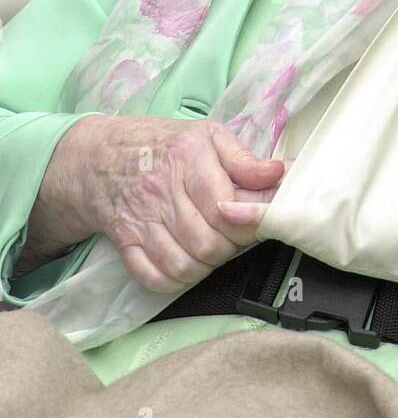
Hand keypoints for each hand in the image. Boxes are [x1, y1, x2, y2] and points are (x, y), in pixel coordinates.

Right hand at [36, 114, 288, 293]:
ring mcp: (141, 219)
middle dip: (229, 249)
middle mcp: (162, 191)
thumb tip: (279, 174)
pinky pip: (152, 277)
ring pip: (183, 266)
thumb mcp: (208, 136)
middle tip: (233, 239)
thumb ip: (245, 159)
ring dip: (205, 268)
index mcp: (188, 158)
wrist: (99, 155)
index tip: (257, 224)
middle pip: (207, 245)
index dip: (247, 226)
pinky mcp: (125, 241)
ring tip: (212, 251)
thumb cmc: (164, 145)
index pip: (226, 210)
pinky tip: (186, 266)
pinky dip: (174, 281)